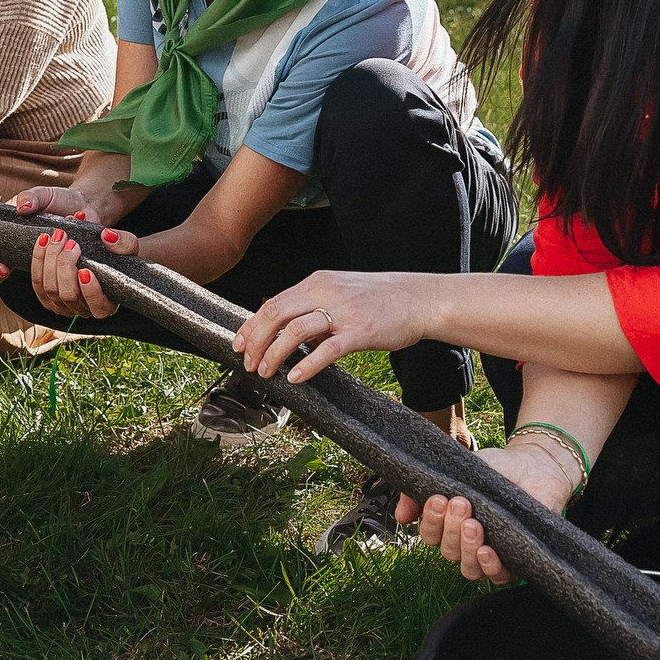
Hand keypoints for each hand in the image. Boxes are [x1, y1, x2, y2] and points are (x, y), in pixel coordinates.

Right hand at [0, 184, 119, 287]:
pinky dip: (65, 268)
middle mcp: (25, 260)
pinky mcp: (68, 277)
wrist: (89, 206)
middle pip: (2, 277)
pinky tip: (70, 253)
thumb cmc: (60, 201)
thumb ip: (30, 197)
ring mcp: (45, 272)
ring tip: (57, 239)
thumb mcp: (43, 195)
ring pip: (35, 286)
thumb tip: (22, 208)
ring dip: (41, 263)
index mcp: (13, 243)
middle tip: (4, 267)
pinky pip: (62, 287)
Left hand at [4, 222, 136, 318]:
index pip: (98, 306)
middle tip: (71, 242)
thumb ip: (124, 242)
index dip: (90, 291)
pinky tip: (44, 241)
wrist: (100, 254)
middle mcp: (84, 309)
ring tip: (58, 237)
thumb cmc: (118, 255)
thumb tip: (107, 236)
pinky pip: (37, 282)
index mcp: (106, 304)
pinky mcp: (46, 296)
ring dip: (50, 259)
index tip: (86, 271)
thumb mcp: (129, 246)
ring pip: (49, 289)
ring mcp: (63, 305)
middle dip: (65, 266)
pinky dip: (38, 259)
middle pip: (68, 295)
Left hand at [233, 270, 435, 384]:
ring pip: (295, 331)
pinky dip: (307, 365)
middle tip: (249, 364)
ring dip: (274, 354)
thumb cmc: (382, 299)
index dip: (250, 326)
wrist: (422, 298)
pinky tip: (295, 378)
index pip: (272, 303)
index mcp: (317, 282)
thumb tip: (289, 330)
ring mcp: (344, 311)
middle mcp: (326, 292)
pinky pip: (328, 350)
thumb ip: (314, 306)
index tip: (238, 345)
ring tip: (266, 373)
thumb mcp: (342, 292)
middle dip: (255, 342)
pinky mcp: (361, 331)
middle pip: (276, 315)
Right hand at [397, 441, 579, 583]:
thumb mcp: (457, 472)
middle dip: (451, 528)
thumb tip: (400, 517)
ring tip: (474, 524)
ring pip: (469, 569)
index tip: (438, 499)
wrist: (535, 465)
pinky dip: (490, 567)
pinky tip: (487, 550)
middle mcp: (468, 545)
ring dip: (466, 547)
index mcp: (451, 526)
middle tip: (462, 503)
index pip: (431, 536)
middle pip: (448, 552)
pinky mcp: (517, 560)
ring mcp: (492, 554)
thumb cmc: (495, 469)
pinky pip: (499, 577)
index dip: (431, 521)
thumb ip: (425, 489)